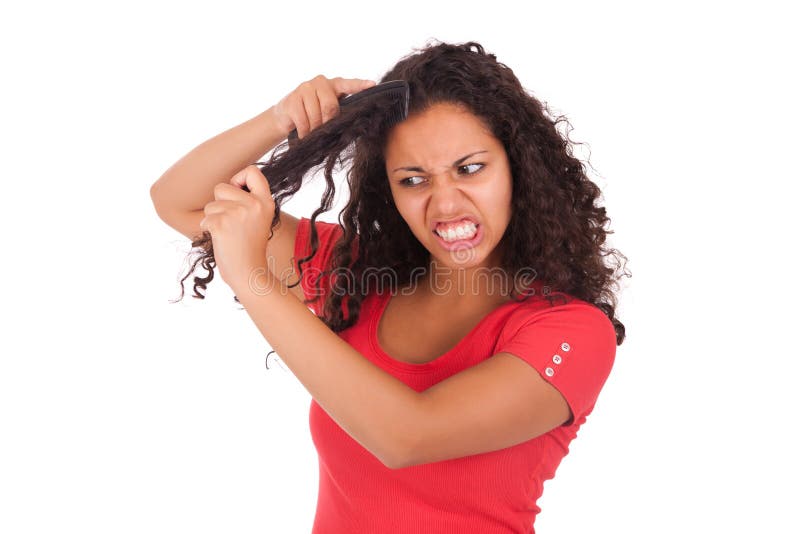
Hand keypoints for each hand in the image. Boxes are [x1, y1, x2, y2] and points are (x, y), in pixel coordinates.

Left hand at [199, 165, 274, 291]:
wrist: (248, 271)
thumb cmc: (249, 245)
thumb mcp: (259, 218)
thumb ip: (249, 199)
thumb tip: (229, 183)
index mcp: (265, 202)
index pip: (252, 171)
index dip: (239, 178)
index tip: (238, 192)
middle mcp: (254, 205)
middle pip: (222, 187)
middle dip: (220, 203)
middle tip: (232, 222)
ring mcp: (237, 214)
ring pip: (211, 204)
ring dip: (214, 218)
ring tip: (228, 233)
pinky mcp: (221, 225)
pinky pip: (205, 219)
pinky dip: (209, 230)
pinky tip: (222, 240)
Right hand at [272, 75, 375, 138]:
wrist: (286, 116)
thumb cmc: (313, 115)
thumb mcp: (328, 112)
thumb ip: (340, 113)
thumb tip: (354, 125)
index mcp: (334, 85)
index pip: (348, 84)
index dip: (360, 85)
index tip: (372, 84)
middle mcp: (320, 82)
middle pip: (331, 107)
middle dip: (328, 123)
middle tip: (323, 130)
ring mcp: (305, 88)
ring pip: (316, 116)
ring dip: (314, 130)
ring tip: (311, 132)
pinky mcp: (292, 99)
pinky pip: (303, 121)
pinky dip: (304, 132)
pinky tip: (302, 133)